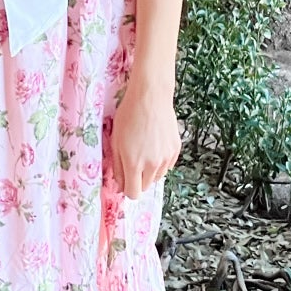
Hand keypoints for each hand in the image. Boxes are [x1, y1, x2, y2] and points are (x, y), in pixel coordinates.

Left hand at [110, 76, 181, 200]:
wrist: (150, 97)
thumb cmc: (129, 116)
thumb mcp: (115, 141)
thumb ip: (118, 166)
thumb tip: (120, 184)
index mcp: (134, 163)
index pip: (133, 193)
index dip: (127, 189)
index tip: (125, 181)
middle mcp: (152, 164)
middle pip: (146, 187)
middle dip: (138, 179)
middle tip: (133, 161)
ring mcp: (166, 158)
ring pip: (157, 177)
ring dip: (150, 171)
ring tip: (144, 151)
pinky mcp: (175, 150)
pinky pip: (167, 166)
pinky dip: (160, 162)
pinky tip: (154, 146)